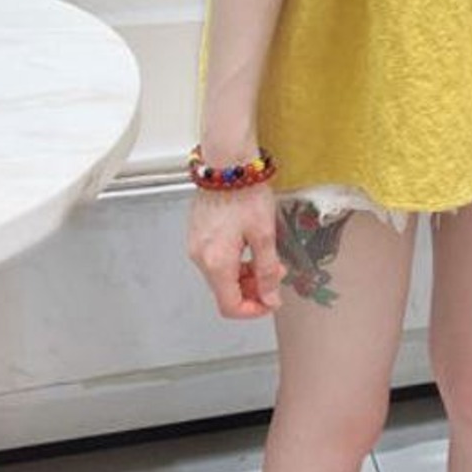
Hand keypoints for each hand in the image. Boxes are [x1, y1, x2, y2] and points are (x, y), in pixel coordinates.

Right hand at [187, 180, 285, 316]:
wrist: (227, 162)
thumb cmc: (247, 194)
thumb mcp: (264, 234)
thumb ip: (267, 270)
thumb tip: (271, 298)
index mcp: (217, 263)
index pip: (230, 306)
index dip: (253, 309)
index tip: (272, 299)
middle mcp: (200, 258)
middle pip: (224, 291)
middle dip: (252, 289)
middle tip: (275, 273)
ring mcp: (195, 245)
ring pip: (220, 274)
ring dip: (243, 274)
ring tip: (266, 256)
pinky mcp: (196, 233)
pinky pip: (214, 258)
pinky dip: (233, 260)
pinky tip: (248, 244)